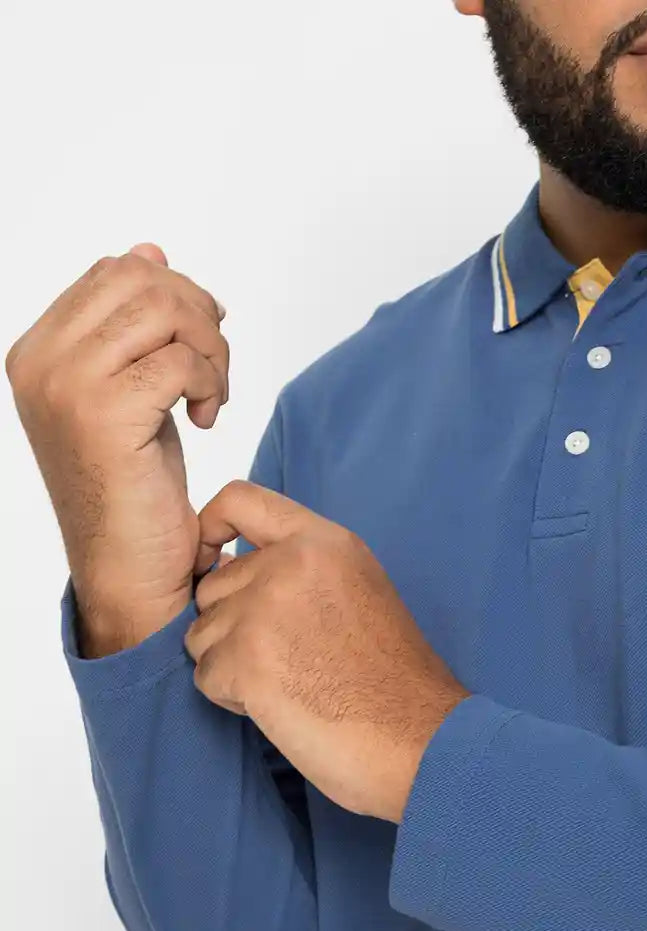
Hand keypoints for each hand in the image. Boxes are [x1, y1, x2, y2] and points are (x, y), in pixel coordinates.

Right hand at [5, 242, 228, 654]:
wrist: (128, 569)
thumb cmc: (132, 489)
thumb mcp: (133, 392)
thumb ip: (133, 326)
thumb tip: (149, 251)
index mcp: (37, 350)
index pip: (115, 272)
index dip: (174, 293)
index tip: (201, 340)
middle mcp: (41, 361)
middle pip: (142, 279)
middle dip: (198, 316)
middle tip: (213, 369)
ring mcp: (67, 384)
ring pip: (165, 309)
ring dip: (210, 349)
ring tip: (212, 395)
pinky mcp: (106, 412)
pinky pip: (182, 361)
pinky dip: (212, 384)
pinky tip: (206, 421)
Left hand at [185, 481, 471, 822]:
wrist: (418, 739)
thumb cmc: (394, 682)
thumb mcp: (361, 591)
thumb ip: (305, 571)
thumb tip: (235, 571)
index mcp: (324, 543)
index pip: (240, 500)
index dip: (211, 528)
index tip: (212, 559)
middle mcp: (289, 565)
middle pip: (212, 585)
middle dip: (230, 626)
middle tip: (285, 660)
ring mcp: (263, 611)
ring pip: (201, 635)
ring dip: (231, 667)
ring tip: (289, 685)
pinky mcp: (245, 661)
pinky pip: (205, 677)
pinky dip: (232, 700)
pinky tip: (282, 707)